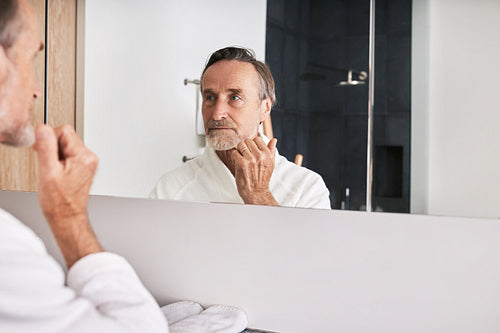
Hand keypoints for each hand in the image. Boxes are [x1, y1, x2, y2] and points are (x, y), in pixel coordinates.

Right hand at [34, 124, 101, 267]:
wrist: (67, 217)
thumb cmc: (60, 202)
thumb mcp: (48, 172)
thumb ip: (46, 147)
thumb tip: (43, 128)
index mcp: (84, 156)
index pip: (64, 130)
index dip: (48, 139)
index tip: (43, 152)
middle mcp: (89, 158)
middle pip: (65, 137)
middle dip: (52, 149)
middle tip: (48, 166)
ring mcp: (88, 163)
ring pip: (65, 146)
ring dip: (55, 156)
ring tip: (54, 173)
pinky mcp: (83, 168)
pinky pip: (68, 156)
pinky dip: (59, 162)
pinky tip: (57, 175)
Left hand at [230, 136, 278, 205]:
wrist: (256, 192)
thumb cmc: (262, 179)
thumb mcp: (271, 164)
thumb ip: (272, 150)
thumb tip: (274, 140)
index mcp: (268, 154)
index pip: (258, 139)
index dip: (253, 144)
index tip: (251, 150)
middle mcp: (260, 155)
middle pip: (248, 141)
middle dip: (245, 146)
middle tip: (245, 155)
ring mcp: (250, 159)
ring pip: (240, 145)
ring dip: (239, 150)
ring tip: (241, 158)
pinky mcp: (241, 163)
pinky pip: (234, 152)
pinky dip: (234, 156)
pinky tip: (237, 162)